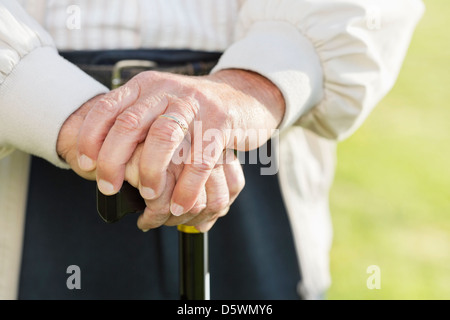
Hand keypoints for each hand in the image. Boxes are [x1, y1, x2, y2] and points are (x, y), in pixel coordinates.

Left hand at [57, 94, 245, 231]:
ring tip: (150, 197)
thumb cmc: (192, 110)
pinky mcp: (220, 122)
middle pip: (130, 124)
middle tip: (108, 188)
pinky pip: (200, 158)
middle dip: (113, 161)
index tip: (85, 165)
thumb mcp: (159, 103)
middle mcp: (167, 91)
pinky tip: (181, 205)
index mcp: (146, 86)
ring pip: (164, 138)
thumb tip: (96, 153)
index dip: (90, 138)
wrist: (241, 96)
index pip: (107, 107)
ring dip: (152, 173)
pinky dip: (188, 187)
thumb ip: (134, 118)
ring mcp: (195, 105)